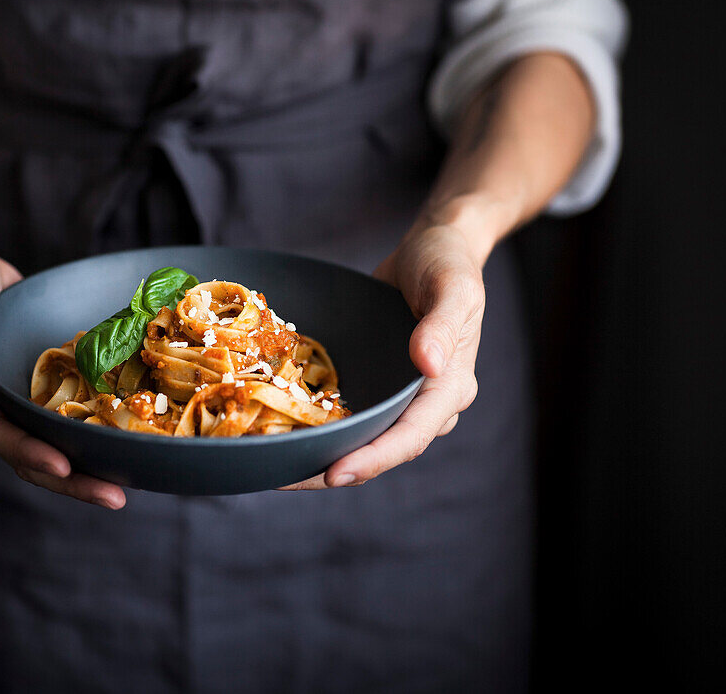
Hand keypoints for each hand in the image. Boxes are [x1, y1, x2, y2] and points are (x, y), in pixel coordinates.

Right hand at [0, 233, 126, 508]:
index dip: (28, 452)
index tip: (63, 465)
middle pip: (28, 455)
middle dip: (70, 480)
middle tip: (115, 497)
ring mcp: (15, 398)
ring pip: (51, 443)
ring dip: (85, 467)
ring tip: (125, 487)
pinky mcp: (39, 385)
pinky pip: (66, 414)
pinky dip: (91, 429)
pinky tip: (126, 439)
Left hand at [281, 219, 485, 489]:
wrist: (434, 248)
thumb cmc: (446, 263)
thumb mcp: (453, 286)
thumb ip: (442, 325)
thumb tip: (430, 365)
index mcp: (450, 387)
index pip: (411, 436)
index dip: (374, 458)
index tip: (335, 474)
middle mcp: (426, 403)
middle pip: (381, 450)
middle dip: (335, 469)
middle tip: (282, 478)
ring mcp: (399, 396)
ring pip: (361, 439)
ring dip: (321, 454)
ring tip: (273, 465)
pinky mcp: (377, 384)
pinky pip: (349, 413)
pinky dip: (319, 424)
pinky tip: (280, 429)